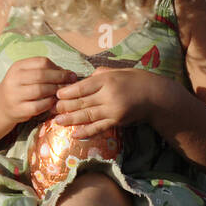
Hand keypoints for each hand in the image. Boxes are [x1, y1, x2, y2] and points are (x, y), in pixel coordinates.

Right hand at [0, 57, 77, 122]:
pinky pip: (38, 106)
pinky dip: (49, 103)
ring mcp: (14, 95)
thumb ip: (45, 71)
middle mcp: (14, 79)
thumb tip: (68, 73)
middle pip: (41, 75)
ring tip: (62, 93)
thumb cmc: (21, 87)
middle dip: (59, 78)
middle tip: (70, 83)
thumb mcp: (27, 74)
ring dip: (55, 91)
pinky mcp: (18, 109)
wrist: (2, 105)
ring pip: (40, 90)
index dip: (57, 68)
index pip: (41, 62)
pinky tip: (53, 102)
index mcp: (18, 67)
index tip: (68, 73)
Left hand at [52, 67, 169, 138]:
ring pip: (87, 115)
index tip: (56, 95)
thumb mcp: (117, 71)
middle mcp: (109, 95)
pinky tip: (74, 134)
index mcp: (107, 80)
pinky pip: (99, 127)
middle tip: (50, 109)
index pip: (82, 87)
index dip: (68, 92)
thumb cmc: (134, 80)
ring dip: (70, 119)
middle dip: (64, 107)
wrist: (156, 96)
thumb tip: (81, 80)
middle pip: (82, 102)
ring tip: (56, 121)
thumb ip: (98, 75)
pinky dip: (86, 131)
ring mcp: (113, 110)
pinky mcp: (117, 122)